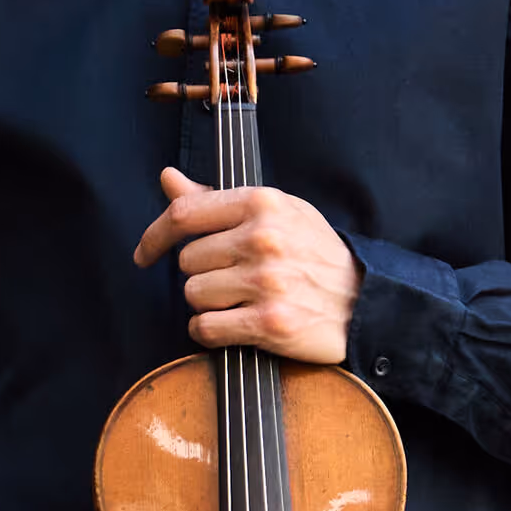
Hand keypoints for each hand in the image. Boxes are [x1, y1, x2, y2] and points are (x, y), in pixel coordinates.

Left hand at [131, 167, 357, 364]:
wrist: (365, 301)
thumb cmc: (314, 253)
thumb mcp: (275, 211)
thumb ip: (215, 198)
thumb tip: (167, 179)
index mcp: (261, 203)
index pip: (183, 214)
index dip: (154, 236)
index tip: (146, 253)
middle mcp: (263, 238)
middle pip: (187, 261)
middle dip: (202, 274)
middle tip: (233, 278)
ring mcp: (266, 281)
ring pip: (193, 295)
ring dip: (208, 304)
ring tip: (240, 300)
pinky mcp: (269, 322)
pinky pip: (206, 328)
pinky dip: (210, 332)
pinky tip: (232, 325)